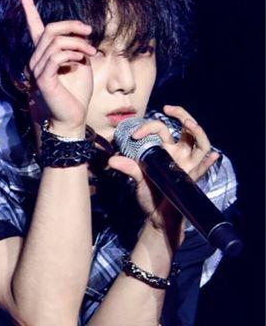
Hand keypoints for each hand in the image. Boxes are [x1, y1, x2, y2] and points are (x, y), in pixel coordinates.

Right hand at [18, 0, 97, 134]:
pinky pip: (56, 56)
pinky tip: (81, 59)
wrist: (72, 120)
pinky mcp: (43, 80)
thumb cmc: (76, 95)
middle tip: (89, 32)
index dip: (28, 8)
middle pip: (49, 29)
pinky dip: (72, 53)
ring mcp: (37, 70)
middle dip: (71, 26)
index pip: (34, 28)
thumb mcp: (80, 65)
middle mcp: (36, 61)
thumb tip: (80, 35)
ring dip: (77, 42)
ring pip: (54, 41)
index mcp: (44, 56)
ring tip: (90, 53)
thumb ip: (77, 48)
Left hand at [106, 104, 220, 242]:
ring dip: (197, 133)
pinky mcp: (190, 179)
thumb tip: (112, 160)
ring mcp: (187, 165)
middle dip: (182, 115)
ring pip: (200, 144)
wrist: (156, 215)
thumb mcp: (137, 178)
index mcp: (166, 150)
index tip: (134, 135)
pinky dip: (208, 162)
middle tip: (170, 109)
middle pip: (187, 129)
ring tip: (190, 125)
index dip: (148, 127)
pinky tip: (213, 156)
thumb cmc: (150, 194)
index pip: (161, 129)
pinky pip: (203, 169)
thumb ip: (128, 167)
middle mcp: (179, 154)